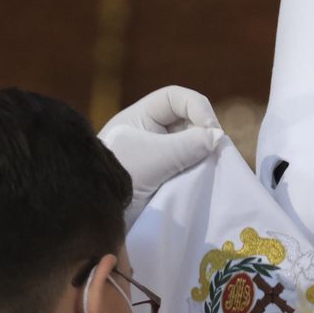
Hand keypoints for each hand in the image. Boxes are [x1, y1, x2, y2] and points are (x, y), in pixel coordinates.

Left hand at [99, 86, 221, 226]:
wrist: (96, 214)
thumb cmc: (121, 176)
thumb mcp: (156, 158)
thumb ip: (189, 145)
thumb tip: (217, 137)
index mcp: (140, 117)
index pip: (175, 98)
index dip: (197, 107)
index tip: (209, 129)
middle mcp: (148, 133)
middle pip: (186, 121)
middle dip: (204, 133)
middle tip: (215, 151)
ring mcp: (155, 156)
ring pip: (190, 147)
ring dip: (202, 155)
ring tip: (211, 167)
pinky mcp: (161, 179)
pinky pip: (186, 169)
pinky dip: (197, 173)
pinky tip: (203, 179)